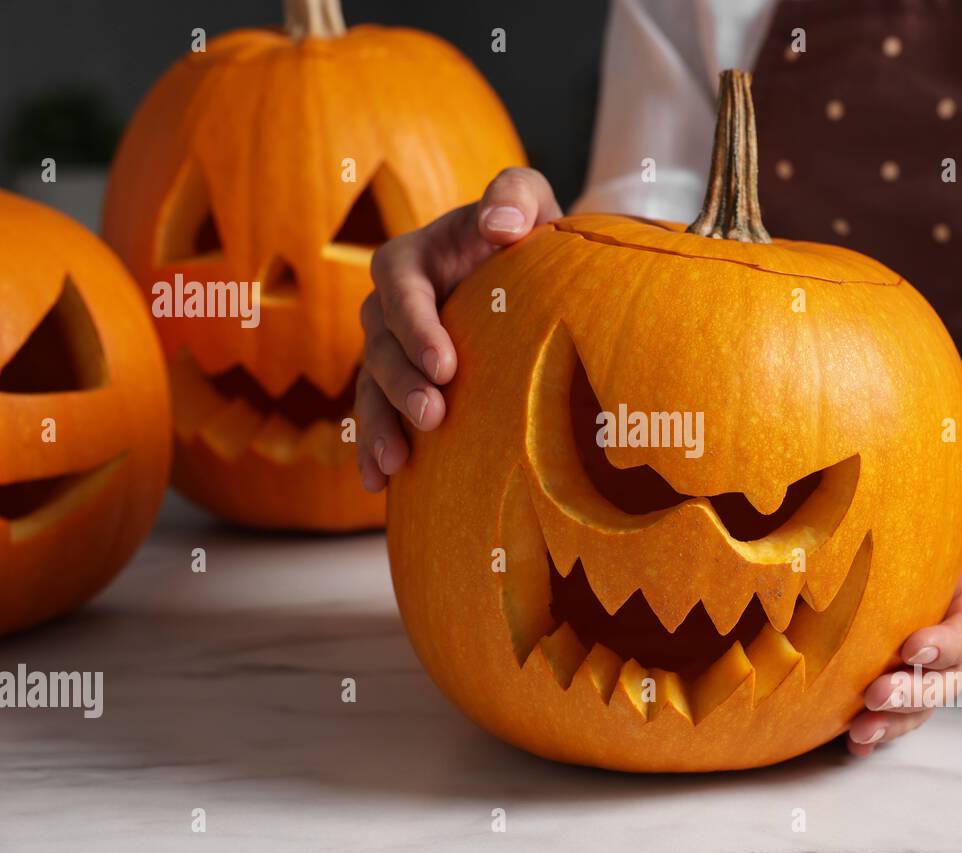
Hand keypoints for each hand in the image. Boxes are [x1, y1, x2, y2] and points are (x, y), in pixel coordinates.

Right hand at [356, 168, 562, 490]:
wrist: (527, 275)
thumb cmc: (527, 232)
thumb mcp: (527, 201)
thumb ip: (514, 197)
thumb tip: (499, 224)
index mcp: (411, 259)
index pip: (399, 288)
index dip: (416, 327)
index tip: (445, 365)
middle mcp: (391, 307)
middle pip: (380, 345)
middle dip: (401, 384)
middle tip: (433, 416)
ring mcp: (392, 351)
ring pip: (371, 388)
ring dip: (381, 425)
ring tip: (397, 463)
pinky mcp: (402, 386)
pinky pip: (378, 416)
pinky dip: (373, 449)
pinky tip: (378, 484)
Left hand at [846, 445, 961, 756]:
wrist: (916, 521)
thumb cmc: (949, 501)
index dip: (949, 642)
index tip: (914, 646)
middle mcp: (958, 637)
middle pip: (947, 679)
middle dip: (915, 693)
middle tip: (876, 693)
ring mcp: (928, 659)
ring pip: (921, 703)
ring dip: (894, 720)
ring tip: (861, 729)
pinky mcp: (896, 668)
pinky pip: (893, 708)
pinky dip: (876, 728)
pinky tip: (849, 741)